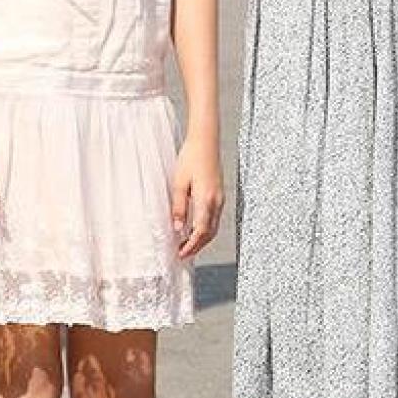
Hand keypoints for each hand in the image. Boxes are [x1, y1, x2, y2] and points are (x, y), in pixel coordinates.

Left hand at [171, 133, 223, 259]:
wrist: (205, 142)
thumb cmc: (191, 158)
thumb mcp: (179, 183)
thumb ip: (179, 207)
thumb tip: (178, 227)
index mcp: (206, 199)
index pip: (201, 231)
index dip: (191, 246)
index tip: (181, 254)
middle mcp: (216, 202)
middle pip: (209, 233)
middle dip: (197, 247)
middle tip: (182, 254)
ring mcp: (220, 198)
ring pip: (213, 227)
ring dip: (201, 239)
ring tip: (186, 244)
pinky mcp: (219, 195)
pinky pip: (214, 218)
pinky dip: (205, 228)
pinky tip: (194, 228)